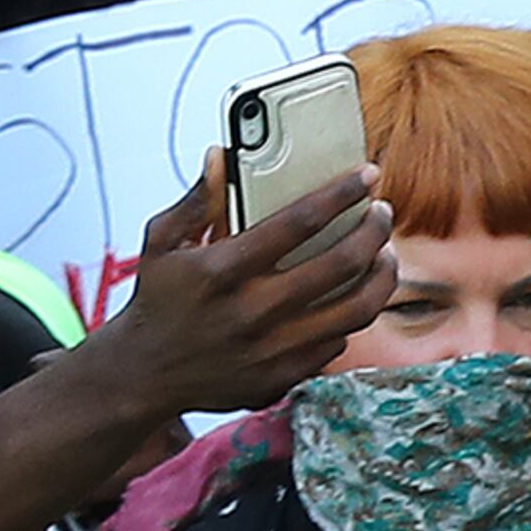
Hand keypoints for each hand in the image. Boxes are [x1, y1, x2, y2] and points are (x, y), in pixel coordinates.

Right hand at [96, 161, 398, 414]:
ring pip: (357, 308)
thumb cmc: (158, 298)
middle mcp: (253, 310)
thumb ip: (196, 200)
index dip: (341, 194)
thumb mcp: (162, 242)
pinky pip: (341, 340)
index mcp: (223, 269)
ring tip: (384, 253)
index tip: (366, 176)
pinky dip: (354, 312)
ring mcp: (274, 347)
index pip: (299, 222)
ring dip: (382, 275)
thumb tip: (221, 155)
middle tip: (382, 212)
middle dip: (373, 229)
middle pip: (342, 263)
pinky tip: (355, 292)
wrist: (146, 373)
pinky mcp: (286, 375)